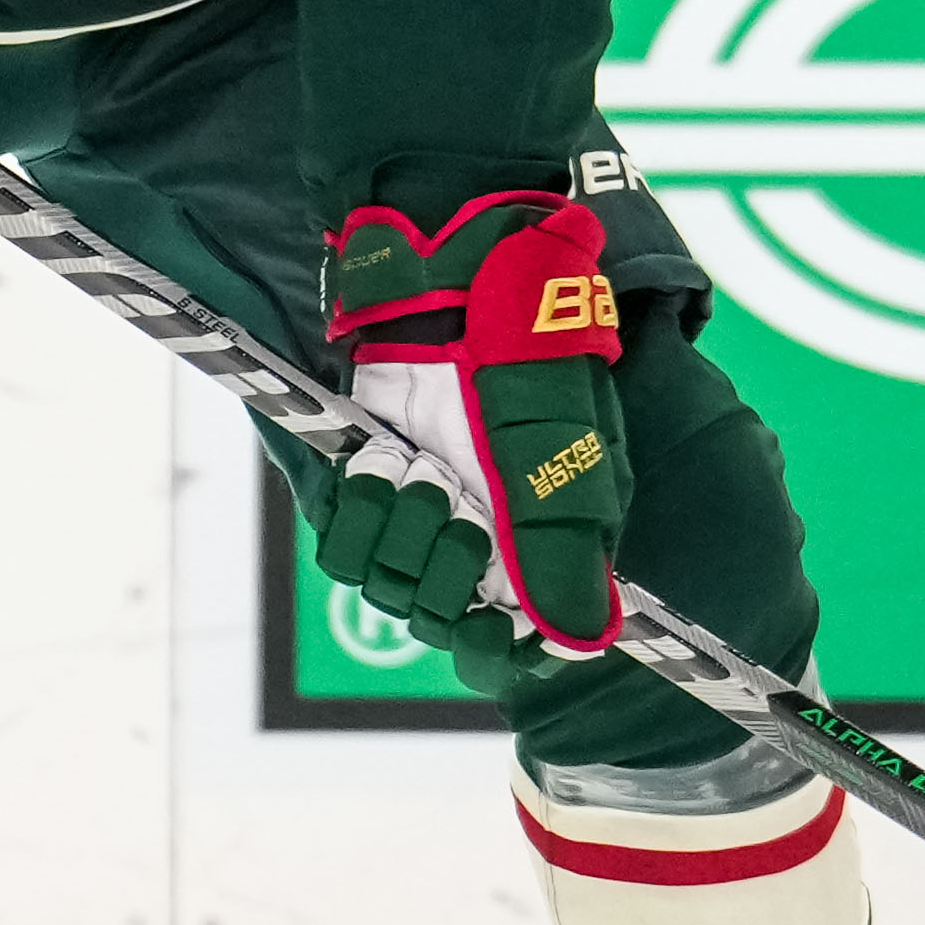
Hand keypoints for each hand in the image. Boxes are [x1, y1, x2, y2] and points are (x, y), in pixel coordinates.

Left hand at [321, 193, 632, 680]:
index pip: (512, 645)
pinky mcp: (371, 487)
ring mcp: (428, 513)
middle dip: (442, 566)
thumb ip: (563, 547)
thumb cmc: (524, 353)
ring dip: (398, 532)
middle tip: (454, 498)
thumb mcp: (559, 448)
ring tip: (418, 470)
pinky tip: (383, 462)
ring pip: (390, 589)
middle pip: (444, 620)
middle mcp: (489, 540)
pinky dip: (359, 512)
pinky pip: (344, 549)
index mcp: (549, 542)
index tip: (485, 617)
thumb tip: (580, 640)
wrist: (452, 278)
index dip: (493, 641)